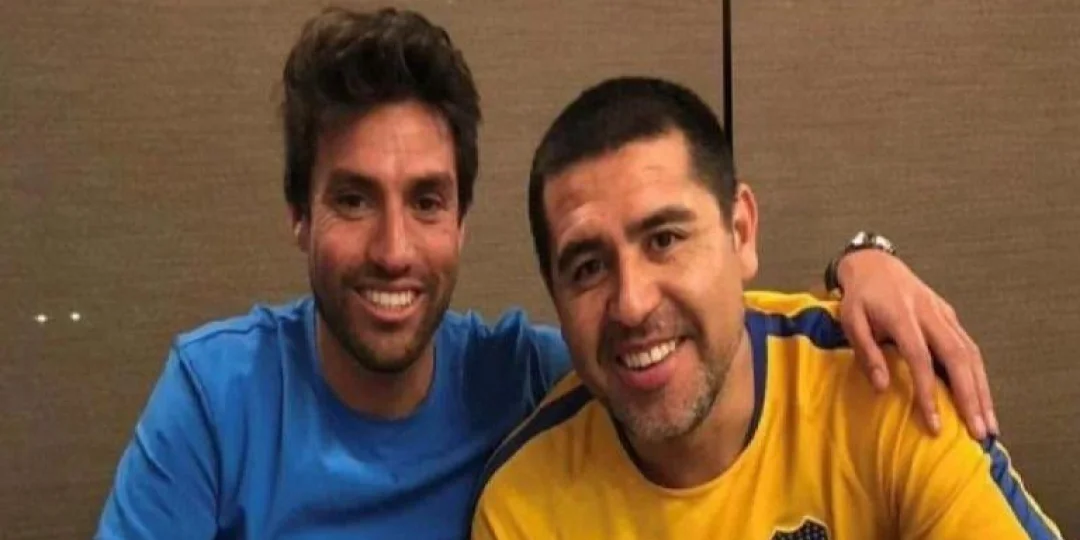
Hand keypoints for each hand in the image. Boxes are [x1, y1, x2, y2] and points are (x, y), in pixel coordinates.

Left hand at [836, 250, 996, 439]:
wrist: (875, 264)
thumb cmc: (860, 297)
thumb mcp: (851, 320)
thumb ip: (866, 352)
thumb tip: (882, 388)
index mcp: (902, 315)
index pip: (921, 359)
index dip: (929, 392)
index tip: (935, 424)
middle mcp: (930, 314)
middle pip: (958, 357)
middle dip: (971, 397)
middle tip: (979, 433)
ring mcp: (944, 314)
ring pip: (971, 354)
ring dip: (982, 390)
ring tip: (989, 424)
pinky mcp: (951, 316)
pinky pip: (970, 347)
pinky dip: (979, 375)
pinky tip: (983, 399)